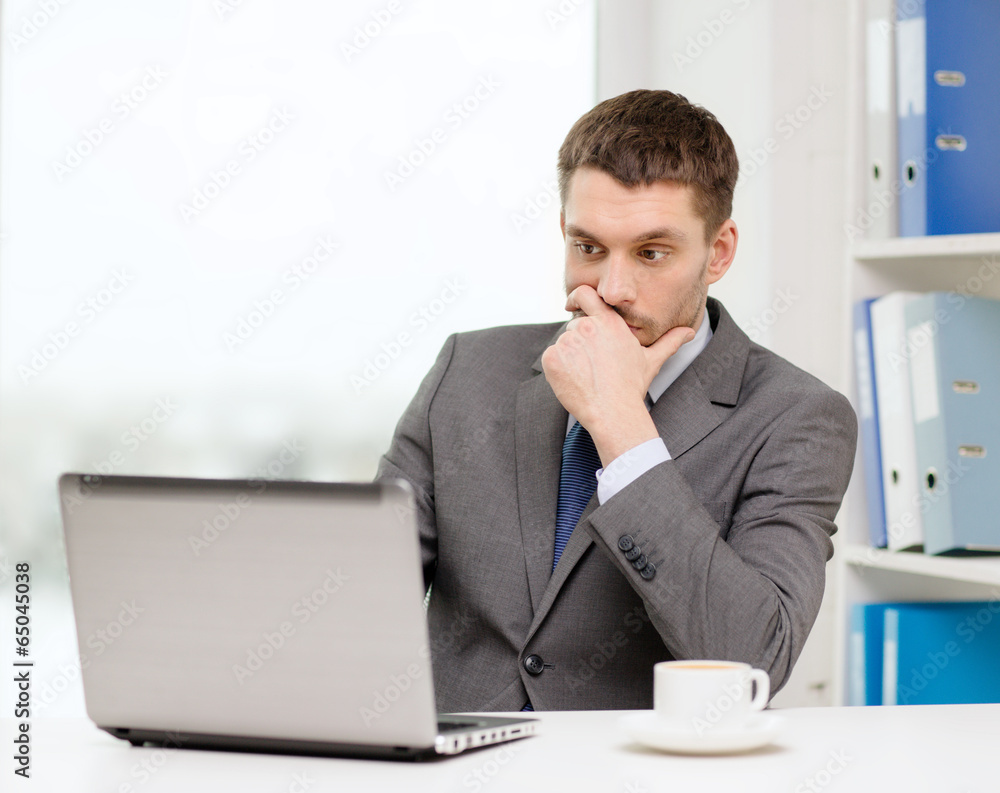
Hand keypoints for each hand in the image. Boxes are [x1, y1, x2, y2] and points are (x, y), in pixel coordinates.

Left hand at [540, 285, 694, 464]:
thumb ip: (669, 341)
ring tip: (587, 375)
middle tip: (593, 364)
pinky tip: (574, 380)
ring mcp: (567, 342)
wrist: (613, 412)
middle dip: (580, 341)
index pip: (586, 294)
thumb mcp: (652, 360)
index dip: (576, 297)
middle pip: (574, 325)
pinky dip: (558, 367)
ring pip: (563, 343)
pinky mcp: (552, 358)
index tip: (572, 304)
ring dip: (570, 355)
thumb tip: (689, 332)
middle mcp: (586, 327)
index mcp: (608, 322)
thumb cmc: (632, 387)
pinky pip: (550, 357)